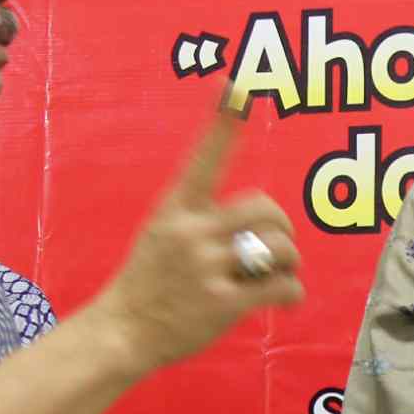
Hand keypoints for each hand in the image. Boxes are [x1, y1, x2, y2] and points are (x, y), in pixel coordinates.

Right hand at [79, 118, 303, 376]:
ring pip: (280, 248)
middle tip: (277, 248)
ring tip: (277, 275)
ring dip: (289, 263)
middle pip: (266, 209)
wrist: (122, 330)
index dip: (223, 121)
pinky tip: (282, 298)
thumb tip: (256, 220)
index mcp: (176, 208)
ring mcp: (206, 268)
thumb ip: (201, 220)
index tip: (235, 83)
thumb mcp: (162, 234)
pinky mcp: (223, 303)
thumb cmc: (149, 281)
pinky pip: (281, 287)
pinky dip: (291, 292)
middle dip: (282, 228)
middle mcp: (191, 232)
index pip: (204, 157)